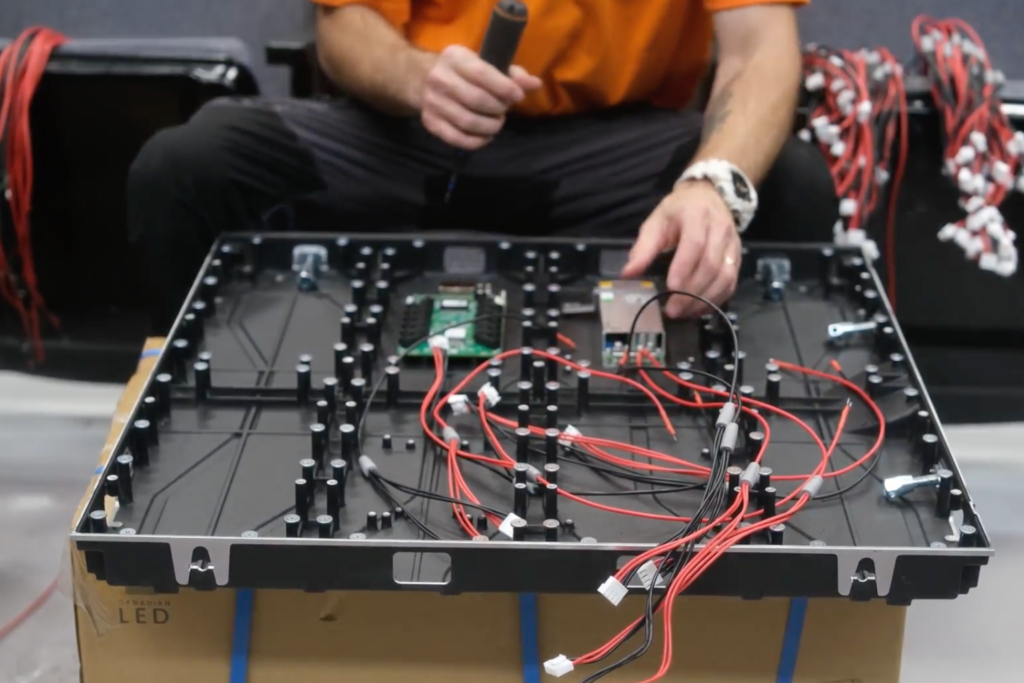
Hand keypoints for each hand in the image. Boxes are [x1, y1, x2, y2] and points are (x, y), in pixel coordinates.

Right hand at [420, 45, 540, 149]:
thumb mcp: (484, 63)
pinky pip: (456, 139)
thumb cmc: (463, 71)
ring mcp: (432, 102)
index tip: (518, 96)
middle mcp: (439, 79)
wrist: (423, 78)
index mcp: (454, 57)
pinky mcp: (430, 122)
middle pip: (476, 100)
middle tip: (504, 109)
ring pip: (467, 122)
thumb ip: (511, 74)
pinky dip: (477, 141)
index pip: (481, 73)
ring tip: (497, 122)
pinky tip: (486, 136)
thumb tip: (536, 84)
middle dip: (498, 108)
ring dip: (490, 126)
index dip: (504, 87)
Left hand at [622, 180, 741, 317]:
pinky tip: (700, 308)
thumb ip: (643, 248)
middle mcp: (719, 229)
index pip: (694, 244)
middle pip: (710, 264)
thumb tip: (628, 274)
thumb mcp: (655, 222)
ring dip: (705, 299)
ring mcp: (732, 243)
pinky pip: (731, 281)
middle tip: (673, 309)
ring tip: (684, 313)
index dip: (684, 268)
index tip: (670, 288)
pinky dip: (717, 298)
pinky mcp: (737, 256)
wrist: (707, 196)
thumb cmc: (677, 211)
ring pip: (724, 276)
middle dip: (692, 291)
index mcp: (696, 216)